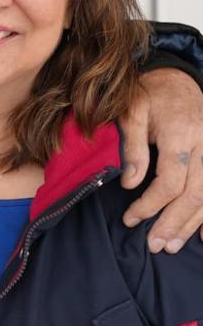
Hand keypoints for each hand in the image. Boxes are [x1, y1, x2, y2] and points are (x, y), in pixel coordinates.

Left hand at [120, 67, 202, 251]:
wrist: (177, 80)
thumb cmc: (149, 95)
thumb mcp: (132, 112)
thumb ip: (132, 147)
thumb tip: (130, 184)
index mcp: (182, 133)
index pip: (171, 180)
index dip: (151, 204)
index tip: (130, 219)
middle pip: (194, 194)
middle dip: (173, 222)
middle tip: (155, 245)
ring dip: (192, 224)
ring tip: (172, 245)